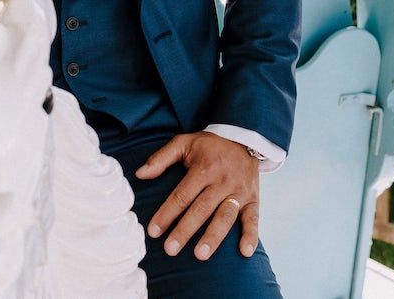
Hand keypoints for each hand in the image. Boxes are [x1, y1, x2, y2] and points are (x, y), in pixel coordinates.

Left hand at [136, 132, 260, 260]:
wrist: (244, 137)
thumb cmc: (210, 145)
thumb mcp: (185, 143)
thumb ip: (162, 158)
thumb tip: (140, 174)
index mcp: (204, 169)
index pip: (182, 195)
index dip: (166, 214)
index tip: (153, 232)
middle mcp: (222, 181)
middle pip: (201, 209)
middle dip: (185, 230)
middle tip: (170, 249)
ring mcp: (239, 191)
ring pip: (225, 216)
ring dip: (213, 236)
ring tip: (200, 255)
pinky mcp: (253, 198)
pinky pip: (253, 218)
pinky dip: (251, 235)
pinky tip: (245, 252)